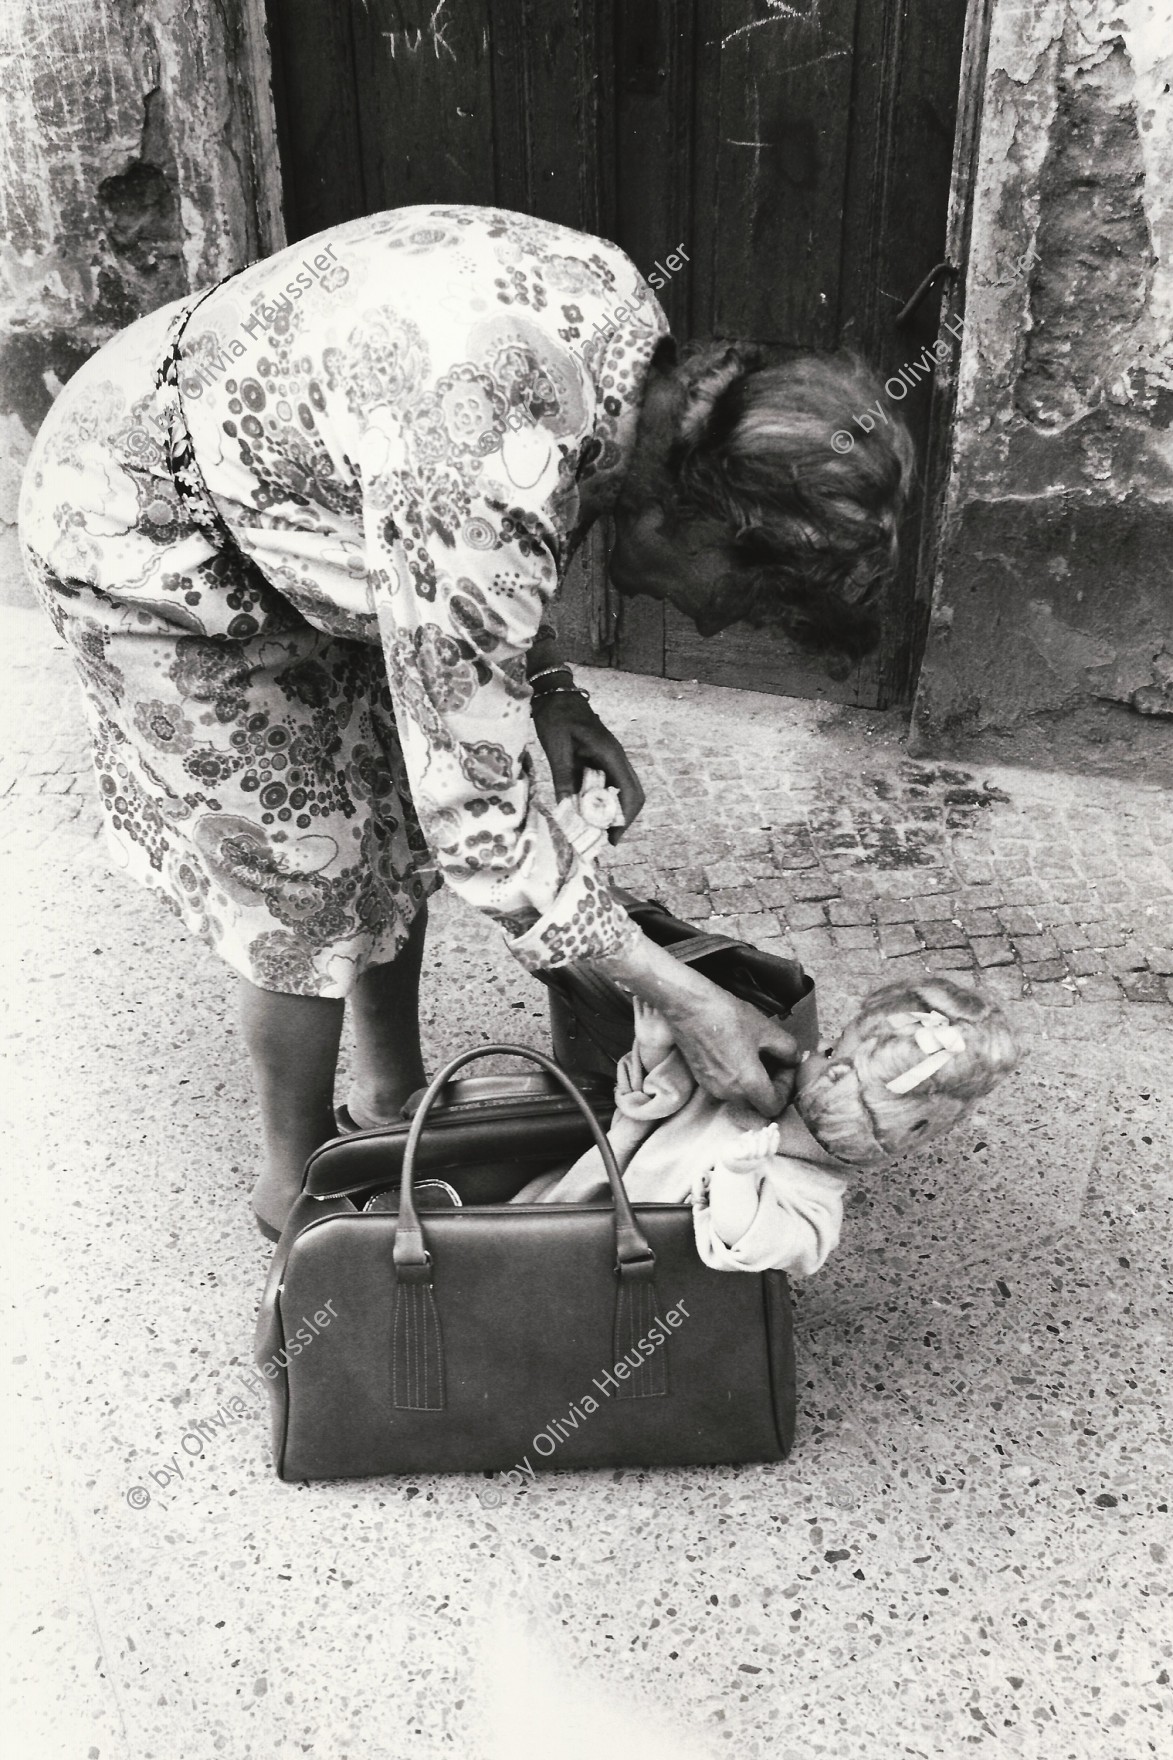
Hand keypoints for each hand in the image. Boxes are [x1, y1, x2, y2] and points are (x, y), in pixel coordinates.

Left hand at [530, 691, 644, 843]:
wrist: (555, 695)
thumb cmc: (557, 717)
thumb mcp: (556, 748)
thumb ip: (563, 777)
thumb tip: (566, 809)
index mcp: (610, 754)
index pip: (630, 791)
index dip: (626, 818)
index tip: (613, 838)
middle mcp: (615, 758)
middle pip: (631, 794)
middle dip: (622, 819)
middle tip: (605, 840)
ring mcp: (609, 759)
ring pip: (620, 791)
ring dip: (611, 812)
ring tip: (595, 832)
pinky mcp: (599, 761)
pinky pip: (606, 786)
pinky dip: (600, 802)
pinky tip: (585, 813)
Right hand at [658, 984, 800, 1114]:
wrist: (688, 1006)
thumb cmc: (727, 1016)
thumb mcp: (767, 1029)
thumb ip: (788, 1050)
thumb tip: (793, 1060)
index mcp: (747, 1084)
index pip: (774, 1106)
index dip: (786, 1088)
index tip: (785, 1067)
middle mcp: (728, 1093)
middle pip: (757, 1102)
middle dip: (770, 1084)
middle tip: (775, 1058)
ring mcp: (711, 1087)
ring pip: (741, 1094)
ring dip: (753, 1079)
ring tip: (755, 1052)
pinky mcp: (701, 1078)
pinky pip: (726, 1085)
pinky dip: (736, 1075)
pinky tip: (736, 1050)